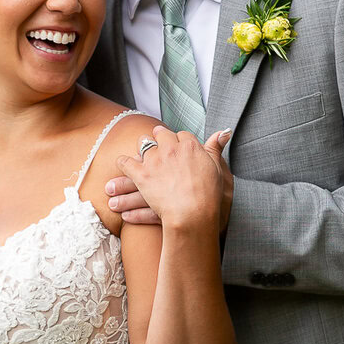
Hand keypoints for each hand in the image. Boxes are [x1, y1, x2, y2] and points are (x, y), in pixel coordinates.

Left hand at [112, 127, 232, 232]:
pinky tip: (120, 176)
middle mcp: (170, 150)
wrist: (194, 212)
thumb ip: (216, 149)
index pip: (180, 135)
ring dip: (134, 157)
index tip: (171, 140)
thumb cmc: (210, 194)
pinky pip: (127, 167)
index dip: (175, 139)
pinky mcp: (142, 176)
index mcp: (190, 146)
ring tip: (121, 176)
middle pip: (159, 137)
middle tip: (146, 142)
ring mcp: (155, 162)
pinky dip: (122, 169)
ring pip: (140, 151)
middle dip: (153, 139)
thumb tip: (224, 131)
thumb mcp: (218, 168)